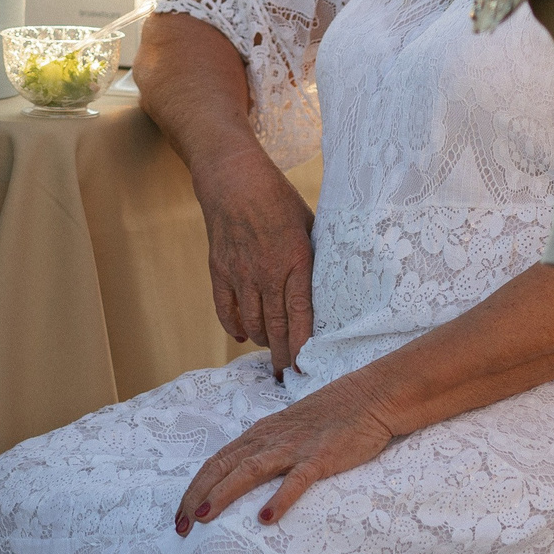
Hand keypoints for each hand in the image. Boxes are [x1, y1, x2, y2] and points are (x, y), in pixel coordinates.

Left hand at [174, 376, 393, 532]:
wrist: (367, 398)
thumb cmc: (327, 419)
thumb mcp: (286, 433)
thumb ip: (266, 451)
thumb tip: (243, 476)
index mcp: (257, 435)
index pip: (216, 463)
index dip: (194, 487)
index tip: (180, 515)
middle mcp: (267, 440)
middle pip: (222, 467)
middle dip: (197, 496)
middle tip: (180, 525)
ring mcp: (293, 448)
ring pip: (248, 471)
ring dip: (223, 494)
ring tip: (204, 517)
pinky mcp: (320, 458)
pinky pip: (296, 480)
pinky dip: (279, 498)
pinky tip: (265, 518)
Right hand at [197, 148, 315, 379]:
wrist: (232, 178)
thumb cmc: (278, 199)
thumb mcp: (310, 225)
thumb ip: (317, 259)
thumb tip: (334, 287)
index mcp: (294, 261)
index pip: (300, 316)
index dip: (302, 346)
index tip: (308, 368)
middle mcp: (265, 272)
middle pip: (274, 327)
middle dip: (282, 356)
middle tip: (289, 375)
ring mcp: (238, 272)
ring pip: (250, 322)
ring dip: (262, 341)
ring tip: (271, 352)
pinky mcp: (218, 269)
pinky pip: (224, 308)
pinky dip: (233, 326)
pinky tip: (242, 334)